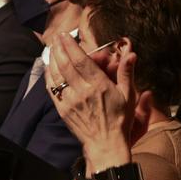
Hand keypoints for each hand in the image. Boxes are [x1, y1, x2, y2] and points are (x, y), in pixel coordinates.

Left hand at [44, 32, 135, 172]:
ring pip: (57, 75)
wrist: (106, 144)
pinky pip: (52, 89)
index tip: (65, 35)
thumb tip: (132, 54)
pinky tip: (48, 67)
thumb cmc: (119, 121)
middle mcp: (82, 92)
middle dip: (59, 48)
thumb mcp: (128, 96)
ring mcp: (70, 101)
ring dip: (52, 59)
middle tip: (56, 37)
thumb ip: (127, 73)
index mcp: (99, 86)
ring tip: (51, 47)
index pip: (81, 61)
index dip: (71, 46)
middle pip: (66, 65)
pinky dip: (49, 76)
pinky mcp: (63, 110)